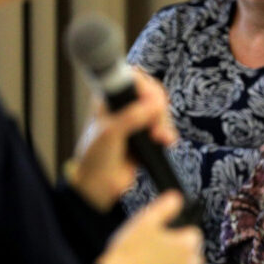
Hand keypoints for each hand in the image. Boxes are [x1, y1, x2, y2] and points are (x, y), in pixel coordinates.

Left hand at [69, 69, 177, 210]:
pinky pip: (164, 127)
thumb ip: (131, 117)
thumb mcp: (110, 133)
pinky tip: (166, 141)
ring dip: (164, 123)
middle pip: (152, 94)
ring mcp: (137, 121)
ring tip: (160, 137)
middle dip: (159, 108)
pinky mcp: (147, 135)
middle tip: (156, 122)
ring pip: (161, 111)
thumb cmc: (96, 157)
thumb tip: (153, 104)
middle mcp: (125, 106)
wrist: (100, 184)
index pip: (133, 79)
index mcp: (110, 99)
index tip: (153, 100)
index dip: (146, 86)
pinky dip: (168, 133)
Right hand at [95, 191, 202, 263]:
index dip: (178, 233)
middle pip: (194, 254)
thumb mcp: (145, 220)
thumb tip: (177, 197)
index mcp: (186, 244)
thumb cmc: (127, 253)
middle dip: (181, 251)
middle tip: (158, 250)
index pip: (194, 234)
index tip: (165, 235)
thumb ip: (165, 207)